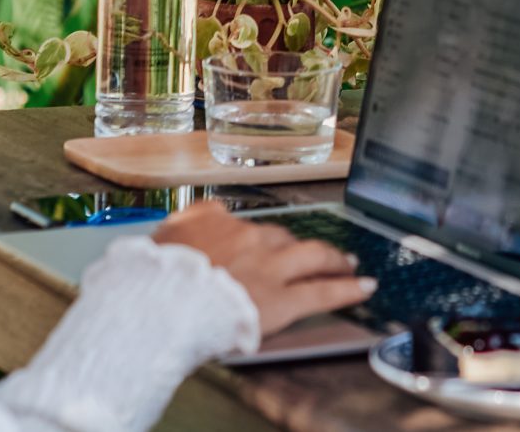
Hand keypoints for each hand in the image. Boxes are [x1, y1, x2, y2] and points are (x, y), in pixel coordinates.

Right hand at [152, 201, 373, 331]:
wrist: (163, 301)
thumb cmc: (154, 277)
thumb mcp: (160, 237)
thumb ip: (184, 224)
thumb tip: (197, 217)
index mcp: (217, 223)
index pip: (241, 223)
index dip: (256, 236)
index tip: (261, 242)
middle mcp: (249, 238)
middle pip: (282, 238)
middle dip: (298, 246)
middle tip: (314, 252)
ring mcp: (270, 267)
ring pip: (312, 255)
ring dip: (332, 258)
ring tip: (347, 262)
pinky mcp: (284, 298)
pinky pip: (323, 290)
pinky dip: (347, 288)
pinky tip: (365, 286)